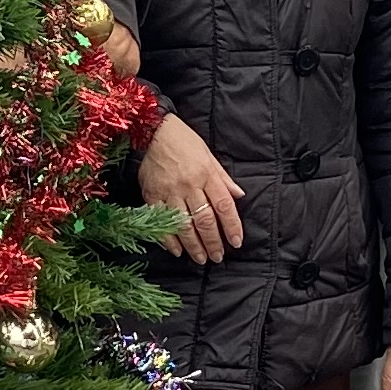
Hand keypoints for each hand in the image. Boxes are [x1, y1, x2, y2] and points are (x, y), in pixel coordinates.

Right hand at [139, 116, 244, 262]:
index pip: (223, 206)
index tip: (236, 242)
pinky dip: (169, 239)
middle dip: (213, 242)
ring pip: (184, 225)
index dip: (231, 226)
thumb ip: (223, 178)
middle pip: (204, 220)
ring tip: (200, 258)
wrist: (154, 131)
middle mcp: (189, 185)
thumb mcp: (209, 155)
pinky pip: (161, 221)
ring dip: (193, 245)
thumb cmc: (184, 141)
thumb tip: (239, 195)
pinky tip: (176, 250)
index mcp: (206, 174)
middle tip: (217, 257)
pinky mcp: (151, 194)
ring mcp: (169, 191)